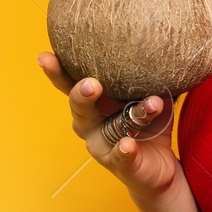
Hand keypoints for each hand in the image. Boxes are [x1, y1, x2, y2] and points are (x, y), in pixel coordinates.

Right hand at [38, 52, 179, 198]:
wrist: (160, 167)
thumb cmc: (148, 124)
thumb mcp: (150, 96)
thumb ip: (151, 75)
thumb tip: (168, 44)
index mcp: (94, 103)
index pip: (71, 84)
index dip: (57, 72)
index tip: (44, 57)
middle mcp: (91, 124)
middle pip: (80, 107)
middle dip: (82, 94)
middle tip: (92, 83)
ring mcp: (103, 146)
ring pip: (110, 128)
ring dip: (132, 114)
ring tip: (148, 105)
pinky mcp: (121, 164)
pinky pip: (122, 156)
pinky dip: (125, 150)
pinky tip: (128, 145)